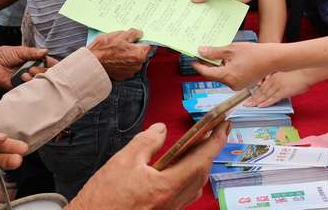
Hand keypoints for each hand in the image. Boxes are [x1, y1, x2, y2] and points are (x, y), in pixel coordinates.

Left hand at [0, 46, 50, 89]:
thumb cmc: (5, 55)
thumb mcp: (20, 51)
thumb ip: (33, 52)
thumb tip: (45, 51)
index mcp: (35, 60)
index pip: (49, 64)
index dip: (55, 66)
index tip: (57, 67)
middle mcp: (33, 70)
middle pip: (46, 74)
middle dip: (42, 72)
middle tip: (32, 69)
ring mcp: (27, 78)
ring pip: (38, 82)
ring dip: (34, 79)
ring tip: (24, 74)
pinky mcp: (20, 86)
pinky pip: (28, 89)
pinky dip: (28, 85)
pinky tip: (23, 80)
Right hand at [69, 121, 229, 209]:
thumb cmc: (103, 198)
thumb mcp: (124, 161)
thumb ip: (147, 142)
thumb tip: (160, 130)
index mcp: (167, 187)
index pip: (200, 159)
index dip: (215, 141)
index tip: (224, 126)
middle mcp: (172, 202)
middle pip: (201, 173)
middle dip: (210, 150)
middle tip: (216, 131)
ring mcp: (169, 209)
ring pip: (194, 185)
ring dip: (200, 164)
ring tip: (200, 146)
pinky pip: (184, 194)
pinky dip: (188, 177)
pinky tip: (180, 168)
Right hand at [89, 29, 154, 80]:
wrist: (92, 63)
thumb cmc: (105, 48)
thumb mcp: (121, 34)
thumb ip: (134, 33)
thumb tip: (140, 33)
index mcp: (140, 54)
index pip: (150, 44)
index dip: (145, 39)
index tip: (141, 35)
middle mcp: (137, 65)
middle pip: (142, 53)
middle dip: (136, 46)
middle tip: (126, 40)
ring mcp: (130, 72)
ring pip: (134, 60)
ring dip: (129, 55)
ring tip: (118, 49)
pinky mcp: (122, 75)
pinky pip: (126, 66)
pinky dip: (123, 61)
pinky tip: (115, 57)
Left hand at [192, 42, 277, 89]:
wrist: (271, 59)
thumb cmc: (254, 53)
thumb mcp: (231, 49)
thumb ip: (214, 52)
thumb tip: (201, 52)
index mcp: (227, 76)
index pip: (206, 73)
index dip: (198, 66)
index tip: (193, 60)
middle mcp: (231, 84)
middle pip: (214, 75)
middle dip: (208, 65)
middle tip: (203, 55)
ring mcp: (237, 86)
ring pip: (222, 76)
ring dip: (218, 68)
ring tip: (216, 55)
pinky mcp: (242, 84)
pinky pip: (230, 78)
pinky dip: (226, 70)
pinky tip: (227, 61)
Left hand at [249, 70, 312, 107]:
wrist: (306, 72)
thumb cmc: (299, 73)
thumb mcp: (285, 74)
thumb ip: (278, 80)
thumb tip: (275, 85)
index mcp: (274, 76)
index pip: (262, 86)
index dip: (255, 92)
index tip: (249, 96)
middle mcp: (274, 80)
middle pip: (261, 91)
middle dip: (253, 98)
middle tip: (245, 103)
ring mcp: (278, 86)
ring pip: (264, 95)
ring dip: (256, 101)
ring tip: (249, 106)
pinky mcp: (283, 91)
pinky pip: (272, 98)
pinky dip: (266, 103)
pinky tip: (260, 106)